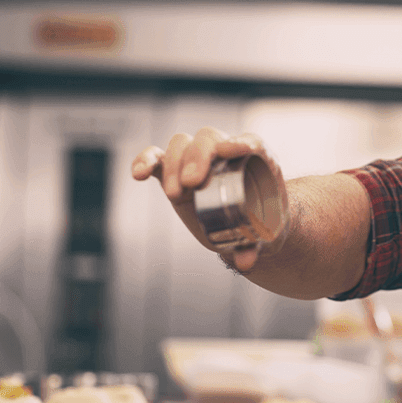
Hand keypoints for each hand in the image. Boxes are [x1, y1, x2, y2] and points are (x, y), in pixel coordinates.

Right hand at [131, 127, 280, 271]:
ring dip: (175, 164)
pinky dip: (145, 160)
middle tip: (193, 182)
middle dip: (199, 156)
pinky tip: (138, 174)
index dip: (242, 142)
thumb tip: (245, 263)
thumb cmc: (261, 224)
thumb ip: (254, 247)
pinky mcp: (175, 172)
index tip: (230, 151)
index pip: (252, 142)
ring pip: (183, 144)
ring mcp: (199, 161)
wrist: (247, 227)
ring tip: (175, 194)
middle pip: (210, 139)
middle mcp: (226, 154)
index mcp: (257, 162)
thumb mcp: (263, 237)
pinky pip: (157, 158)